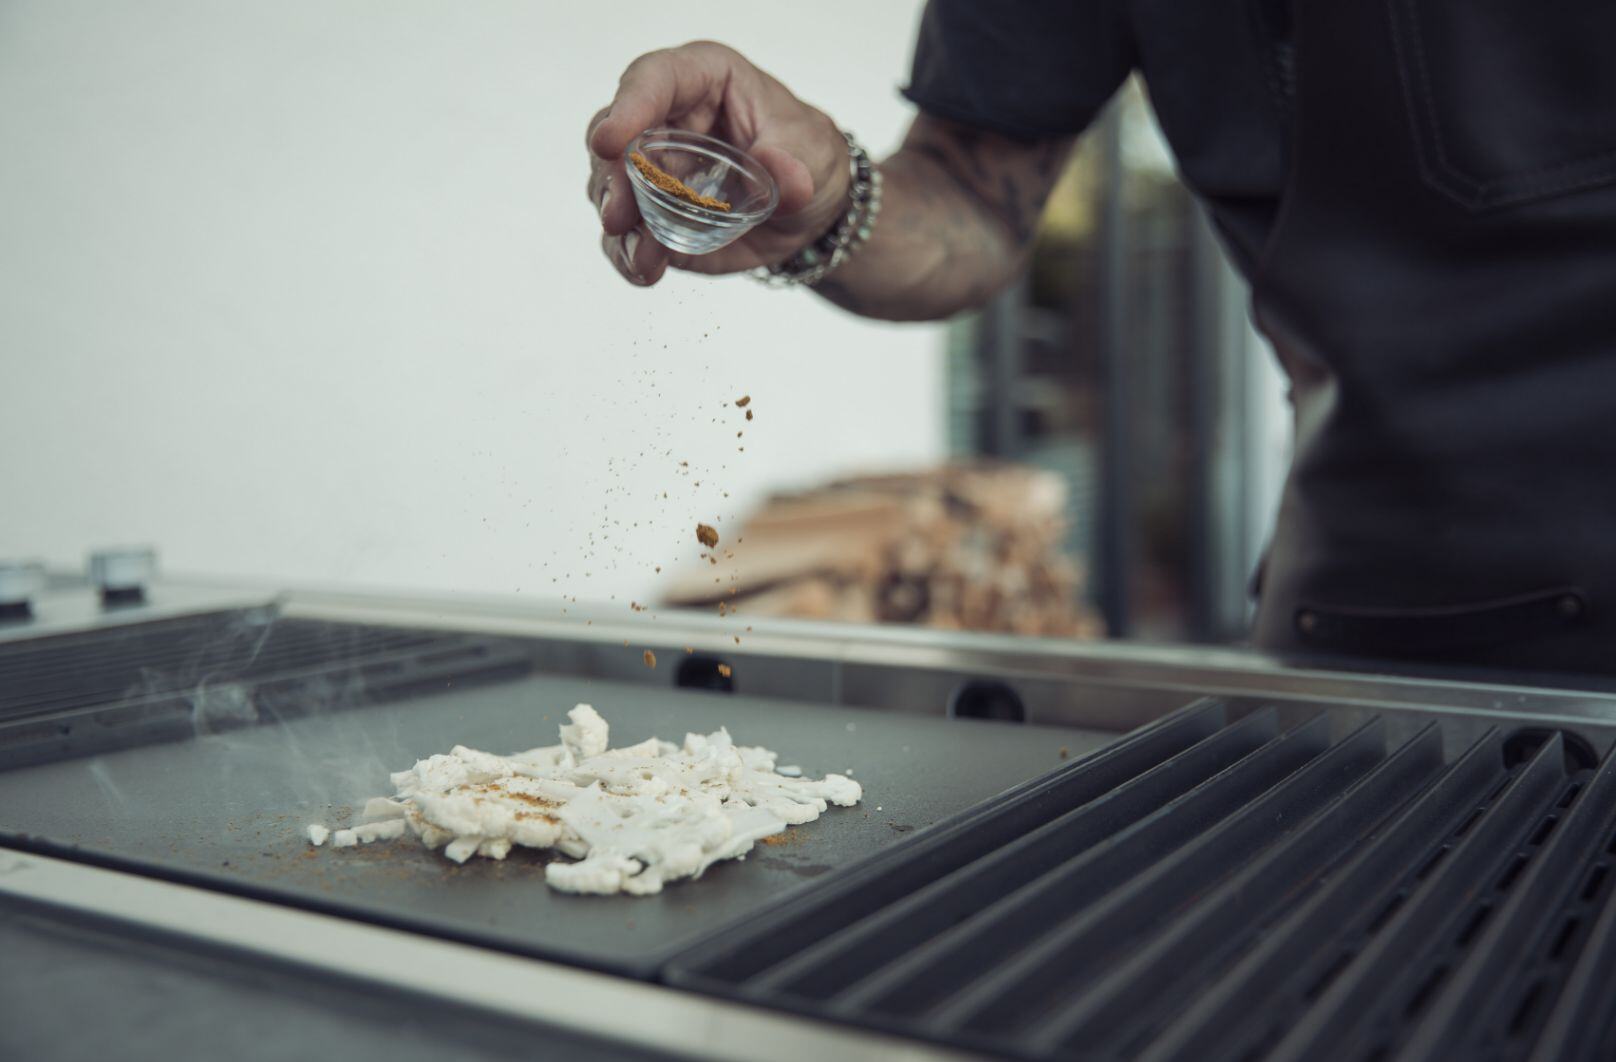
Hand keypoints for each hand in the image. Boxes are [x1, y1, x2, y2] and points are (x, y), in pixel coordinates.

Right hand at [586, 41, 849, 285]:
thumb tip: (784, 177)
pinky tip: (644, 271)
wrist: (811, 209)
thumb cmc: (806, 155)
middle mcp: (666, 119)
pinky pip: (626, 234)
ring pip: (611, 189)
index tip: (609, 141)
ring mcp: (653, 170)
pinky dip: (629, 255)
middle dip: (612, 180)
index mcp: (702, 81)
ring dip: (620, 226)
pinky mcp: (653, 214)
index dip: (628, 106)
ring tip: (644, 257)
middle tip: (620, 217)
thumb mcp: (812, 151)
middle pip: (617, 139)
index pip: (655, 79)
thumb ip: (795, 163)